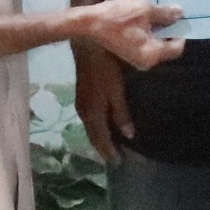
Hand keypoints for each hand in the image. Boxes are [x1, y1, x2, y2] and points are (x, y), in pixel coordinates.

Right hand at [72, 39, 136, 163]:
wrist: (88, 47)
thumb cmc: (105, 67)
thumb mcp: (116, 91)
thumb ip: (121, 113)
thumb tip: (129, 135)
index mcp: (93, 113)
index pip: (101, 139)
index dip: (109, 152)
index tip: (119, 163)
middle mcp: (84, 112)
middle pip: (93, 137)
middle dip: (103, 149)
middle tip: (114, 159)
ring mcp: (81, 104)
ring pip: (90, 129)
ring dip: (99, 139)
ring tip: (110, 146)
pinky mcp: (82, 96)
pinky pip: (89, 120)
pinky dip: (96, 128)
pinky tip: (103, 127)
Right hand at [73, 0, 185, 69]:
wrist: (87, 22)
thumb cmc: (118, 17)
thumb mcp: (144, 10)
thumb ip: (165, 13)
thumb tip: (180, 13)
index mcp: (153, 53)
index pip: (177, 46)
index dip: (179, 30)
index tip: (177, 15)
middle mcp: (146, 59)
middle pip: (163, 38)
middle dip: (160, 17)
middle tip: (159, 1)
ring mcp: (135, 54)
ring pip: (148, 32)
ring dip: (145, 13)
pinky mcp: (126, 47)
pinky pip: (137, 32)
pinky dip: (136, 18)